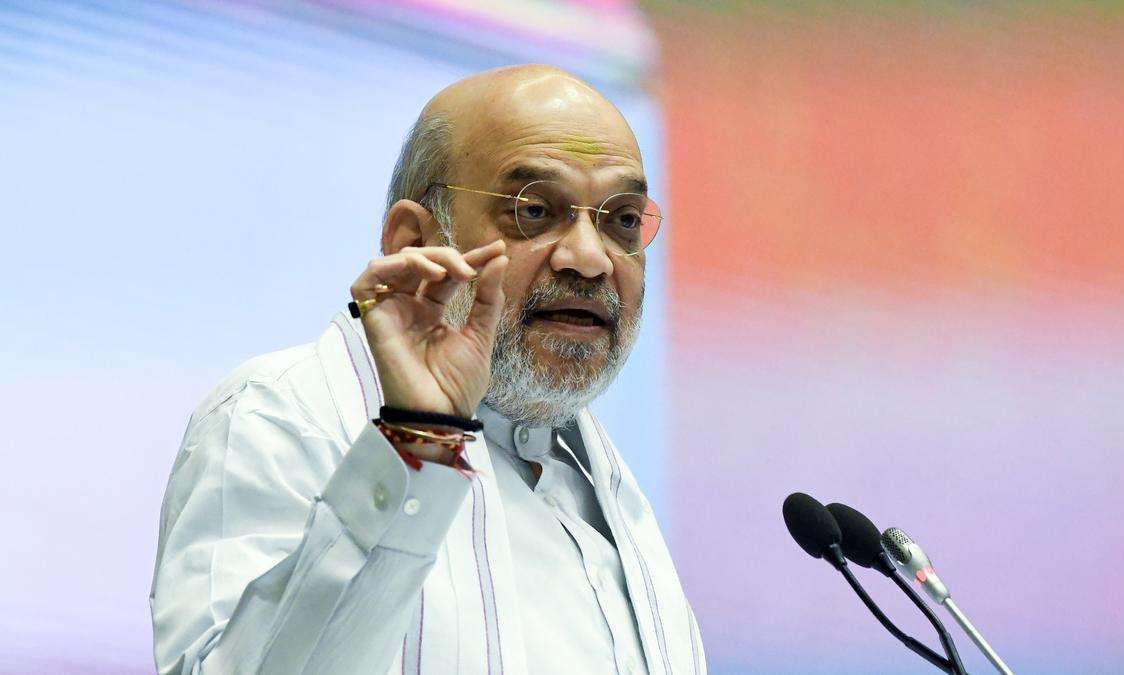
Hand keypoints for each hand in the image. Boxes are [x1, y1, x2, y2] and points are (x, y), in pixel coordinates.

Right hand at [350, 240, 508, 418]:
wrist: (440, 414)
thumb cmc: (457, 385)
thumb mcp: (480, 335)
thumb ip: (488, 297)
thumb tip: (500, 259)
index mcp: (432, 311)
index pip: (447, 273)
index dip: (471, 258)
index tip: (497, 250)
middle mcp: (409, 307)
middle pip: (421, 262)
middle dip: (449, 256)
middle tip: (470, 269)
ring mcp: (390, 311)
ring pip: (395, 263)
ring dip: (423, 257)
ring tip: (448, 272)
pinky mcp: (373, 318)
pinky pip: (367, 280)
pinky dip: (391, 266)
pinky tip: (423, 273)